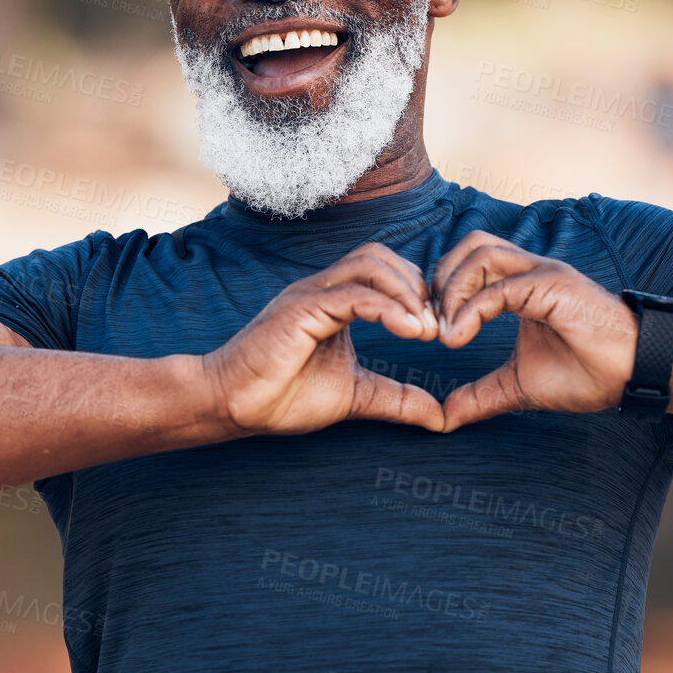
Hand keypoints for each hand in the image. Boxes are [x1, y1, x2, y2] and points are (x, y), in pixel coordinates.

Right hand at [203, 241, 444, 435]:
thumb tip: (440, 416)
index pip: (385, 272)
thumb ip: (396, 398)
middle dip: (416, 285)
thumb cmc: (283, 396)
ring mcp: (311, 294)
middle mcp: (323, 288)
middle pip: (380, 256)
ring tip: (424, 329)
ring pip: (370, 264)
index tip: (438, 329)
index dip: (417, 293)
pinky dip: (387, 307)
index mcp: (334, 301)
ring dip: (406, 292)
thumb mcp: (356, 396)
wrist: (232, 407)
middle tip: (436, 326)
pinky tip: (409, 332)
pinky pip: (353, 293)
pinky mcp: (301, 308)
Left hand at [428, 231, 638, 431]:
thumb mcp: (519, 385)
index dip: (441, 291)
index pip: (468, 264)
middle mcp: (530, 270)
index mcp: (521, 286)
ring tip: (446, 333)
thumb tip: (446, 416)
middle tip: (431, 325)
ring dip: (451, 291)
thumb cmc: (589, 372)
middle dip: (439, 281)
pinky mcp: (552, 285)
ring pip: (480, 254)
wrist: (635, 374)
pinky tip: (459, 336)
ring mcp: (542, 273)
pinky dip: (471, 309)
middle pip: (468, 247)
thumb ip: (481, 394)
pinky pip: (500, 286)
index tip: (431, 331)